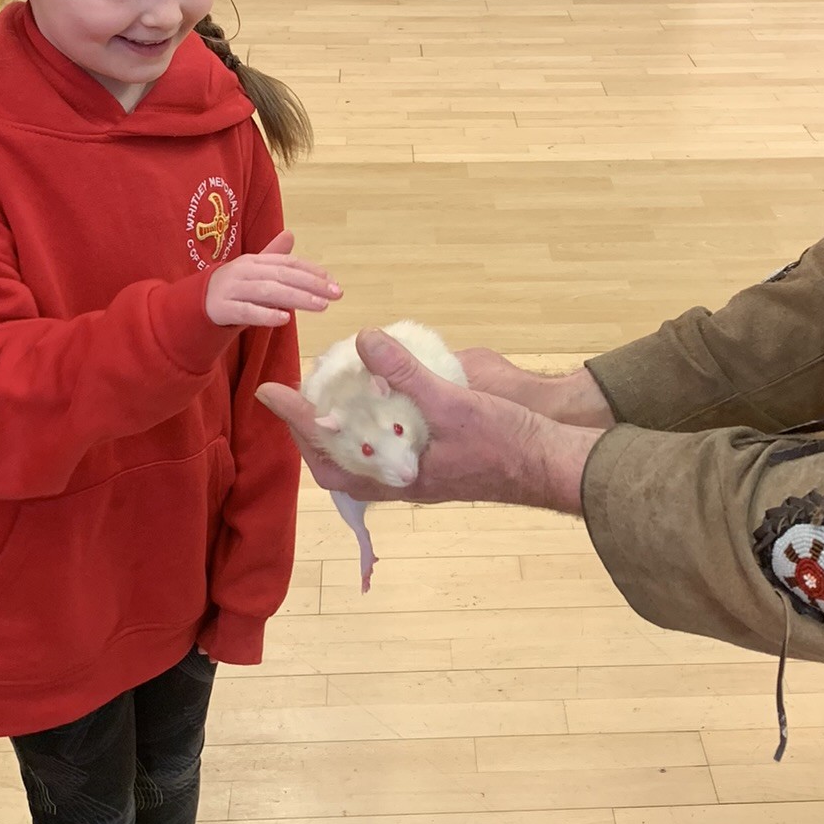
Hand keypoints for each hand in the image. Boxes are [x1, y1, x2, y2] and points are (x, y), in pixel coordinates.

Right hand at [204, 230, 341, 328]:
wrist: (193, 304)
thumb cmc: (230, 288)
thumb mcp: (252, 271)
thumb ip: (273, 256)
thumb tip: (291, 234)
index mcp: (254, 261)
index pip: (288, 263)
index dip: (312, 271)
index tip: (333, 282)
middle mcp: (244, 271)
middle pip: (282, 275)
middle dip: (311, 284)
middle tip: (335, 294)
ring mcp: (232, 289)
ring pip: (268, 291)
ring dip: (296, 298)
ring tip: (319, 306)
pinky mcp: (222, 308)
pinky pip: (246, 311)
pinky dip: (265, 314)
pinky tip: (284, 319)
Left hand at [257, 328, 603, 514]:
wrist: (553, 465)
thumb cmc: (505, 442)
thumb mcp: (453, 401)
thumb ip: (407, 373)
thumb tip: (364, 339)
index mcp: (396, 480)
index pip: (327, 456)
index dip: (295, 423)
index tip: (270, 392)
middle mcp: (400, 484)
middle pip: (337, 465)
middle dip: (310, 432)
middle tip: (292, 396)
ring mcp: (418, 476)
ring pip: (362, 460)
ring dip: (340, 431)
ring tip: (326, 396)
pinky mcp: (436, 464)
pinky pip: (388, 448)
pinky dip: (373, 424)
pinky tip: (377, 398)